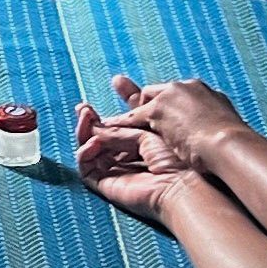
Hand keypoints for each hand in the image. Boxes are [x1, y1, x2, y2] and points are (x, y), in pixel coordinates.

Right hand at [74, 102, 204, 230]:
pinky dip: (85, 152)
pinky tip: (93, 142)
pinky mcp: (107, 185)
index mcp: (150, 138)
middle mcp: (132, 154)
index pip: (131, 118)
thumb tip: (105, 116)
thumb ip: (129, 119)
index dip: (122, 100)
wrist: (182, 181)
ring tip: (86, 115)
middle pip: (105, 134)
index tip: (118, 82)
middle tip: (84, 105)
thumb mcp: (154, 121)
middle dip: (92, 118)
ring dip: (84, 130)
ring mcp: (117, 170)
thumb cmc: (179, 151)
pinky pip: (86, 167)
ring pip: (90, 148)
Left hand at [102, 73, 253, 159]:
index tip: (157, 111)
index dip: (165, 104)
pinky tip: (107, 134)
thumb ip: (217, 125)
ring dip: (127, 116)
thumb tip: (224, 132)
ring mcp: (170, 97)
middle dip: (140, 100)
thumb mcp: (229, 130)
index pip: (177, 94)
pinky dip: (119, 126)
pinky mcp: (156, 111)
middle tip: (122, 96)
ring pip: (140, 105)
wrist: (230, 144)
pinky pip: (130, 119)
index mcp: (204, 92)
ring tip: (107, 123)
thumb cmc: (236, 146)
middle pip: (155, 93)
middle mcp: (186, 88)